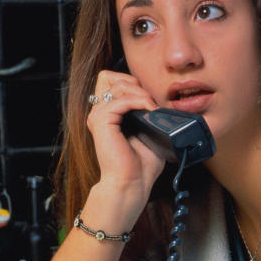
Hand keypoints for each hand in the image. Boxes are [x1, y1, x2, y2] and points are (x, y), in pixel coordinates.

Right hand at [85, 70, 164, 207]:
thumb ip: (149, 115)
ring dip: (139, 92)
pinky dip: (138, 101)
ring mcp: (98, 116)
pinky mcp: (101, 122)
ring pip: (116, 85)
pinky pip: (120, 99)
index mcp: (108, 115)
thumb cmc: (141, 166)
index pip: (113, 81)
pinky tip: (149, 110)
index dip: (131, 83)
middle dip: (133, 83)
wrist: (132, 184)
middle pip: (109, 76)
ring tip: (152, 108)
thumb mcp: (149, 134)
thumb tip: (162, 102)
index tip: (149, 99)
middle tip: (149, 102)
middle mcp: (99, 113)